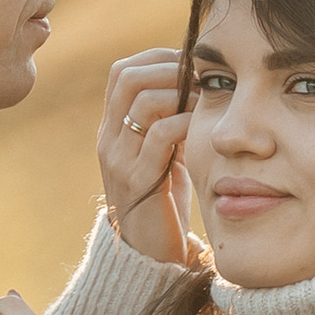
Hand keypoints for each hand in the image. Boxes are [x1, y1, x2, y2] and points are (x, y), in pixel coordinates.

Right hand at [98, 48, 208, 269]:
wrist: (149, 254)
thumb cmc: (164, 200)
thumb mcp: (164, 154)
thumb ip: (169, 121)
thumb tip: (197, 82)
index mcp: (112, 129)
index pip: (122, 72)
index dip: (156, 59)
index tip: (190, 65)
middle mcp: (109, 140)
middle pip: (129, 77)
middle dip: (169, 69)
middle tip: (200, 78)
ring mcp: (120, 160)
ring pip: (143, 101)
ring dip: (181, 93)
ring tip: (205, 101)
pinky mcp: (140, 180)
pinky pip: (161, 134)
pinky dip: (186, 121)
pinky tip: (202, 126)